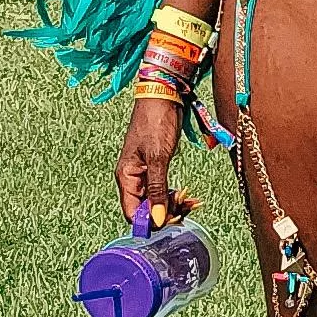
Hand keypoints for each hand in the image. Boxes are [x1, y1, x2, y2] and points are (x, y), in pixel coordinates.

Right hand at [116, 96, 195, 228]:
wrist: (163, 95)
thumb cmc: (156, 122)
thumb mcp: (158, 159)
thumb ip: (157, 190)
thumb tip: (158, 219)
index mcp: (126, 177)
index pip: (132, 213)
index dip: (150, 221)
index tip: (170, 220)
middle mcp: (132, 178)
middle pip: (145, 210)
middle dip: (166, 213)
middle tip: (186, 209)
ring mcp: (144, 173)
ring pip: (156, 201)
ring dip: (172, 205)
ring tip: (190, 202)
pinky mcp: (156, 167)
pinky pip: (162, 190)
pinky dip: (174, 195)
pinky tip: (187, 197)